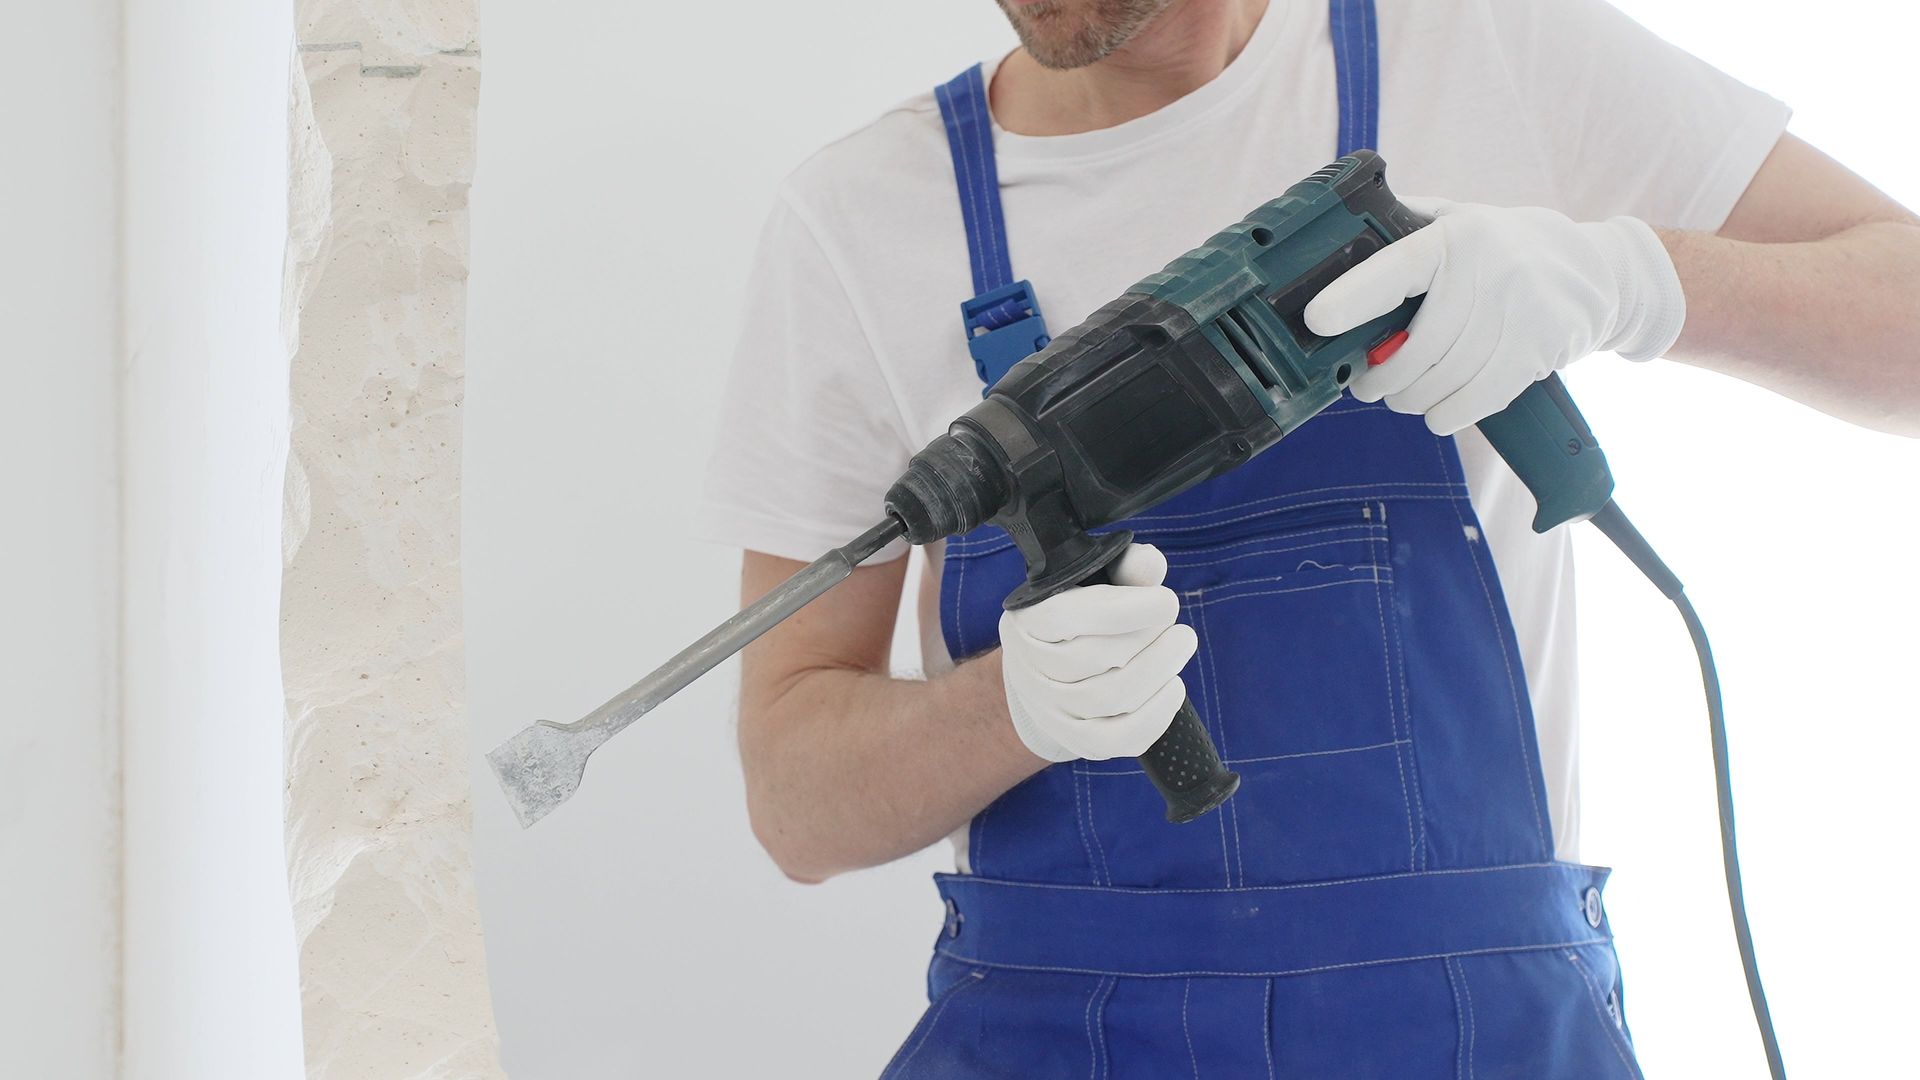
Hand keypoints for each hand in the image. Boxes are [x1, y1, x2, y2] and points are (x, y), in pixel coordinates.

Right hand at [998, 543, 1197, 762]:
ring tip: (1180, 647)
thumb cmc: (1081, 614)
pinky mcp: (1073, 738)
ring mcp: (1048, 707)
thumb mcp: (1095, 581)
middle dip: (1149, 639)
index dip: (1128, 609)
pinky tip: (1173, 689)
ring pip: (1107, 698)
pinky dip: (1154, 717)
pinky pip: (1116, 739)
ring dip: (1158, 671)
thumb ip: (1124, 566)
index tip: (1167, 602)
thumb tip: (1151, 565)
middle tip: (1176, 628)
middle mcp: (1029, 665)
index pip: (1071, 616)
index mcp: (1028, 618)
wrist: (1050, 670)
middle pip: (1095, 658)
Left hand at [1303, 198, 1685, 434]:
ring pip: (1443, 380)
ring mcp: (1520, 313)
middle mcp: (1490, 272)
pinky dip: (1446, 414)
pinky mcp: (1539, 351)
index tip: (1318, 320)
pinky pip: (1477, 399)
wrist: (1598, 270)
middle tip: (1366, 385)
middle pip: (1416, 347)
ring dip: (1409, 400)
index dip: (1354, 297)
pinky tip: (1435, 411)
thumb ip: (1407, 223)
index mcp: (1458, 236)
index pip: (1397, 267)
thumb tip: (1340, 230)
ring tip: (1400, 397)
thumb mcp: (1462, 218)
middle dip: (1379, 378)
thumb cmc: (1509, 248)